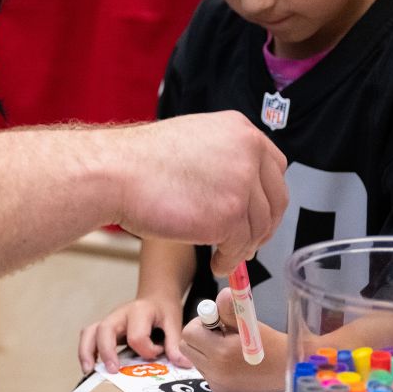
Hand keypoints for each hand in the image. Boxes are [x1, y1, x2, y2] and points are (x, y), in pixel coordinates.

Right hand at [78, 295, 190, 374]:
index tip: (158, 352)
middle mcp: (120, 314)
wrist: (156, 296)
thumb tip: (184, 364)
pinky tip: (90, 367)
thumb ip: (175, 344)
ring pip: (90, 332)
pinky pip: (89, 336)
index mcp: (139, 311)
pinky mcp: (104, 327)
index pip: (136, 336)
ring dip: (87, 351)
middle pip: (105, 329)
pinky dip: (86, 351)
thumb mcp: (174, 322)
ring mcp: (109, 320)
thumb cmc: (163, 309)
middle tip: (113, 371)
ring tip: (89, 371)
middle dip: (107, 351)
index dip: (148, 350)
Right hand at [110, 111, 287, 275]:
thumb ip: (224, 156)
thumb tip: (240, 186)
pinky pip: (241, 246)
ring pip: (259, 226)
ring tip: (225, 255)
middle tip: (248, 241)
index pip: (276, 166)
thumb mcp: (194, 140)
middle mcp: (248, 152)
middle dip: (264, 225)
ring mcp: (242, 184)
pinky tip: (216, 261)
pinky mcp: (230, 215)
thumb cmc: (141, 161)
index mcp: (240, 130)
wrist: (116, 173)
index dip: (268, 194)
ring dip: (244, 246)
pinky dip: (230, 259)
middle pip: (276, 198)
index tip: (258, 211)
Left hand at [179, 287, 285, 391]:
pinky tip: (232, 361)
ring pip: (196, 359)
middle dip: (199, 336)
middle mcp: (215, 372)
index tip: (217, 322)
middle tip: (221, 332)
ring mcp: (218, 384)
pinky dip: (213, 363)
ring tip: (230, 347)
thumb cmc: (270, 343)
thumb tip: (223, 293)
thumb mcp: (250, 322)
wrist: (288, 370)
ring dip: (206, 349)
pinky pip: (206, 372)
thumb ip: (230, 308)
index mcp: (220, 352)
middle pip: (187, 346)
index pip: (189, 332)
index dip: (201, 323)